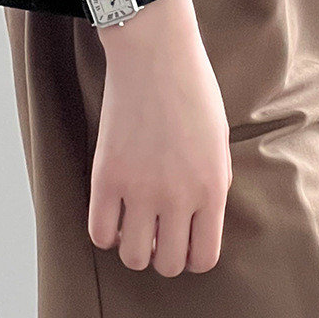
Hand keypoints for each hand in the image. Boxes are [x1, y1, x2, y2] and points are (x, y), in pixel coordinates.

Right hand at [87, 0, 232, 275]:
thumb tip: (199, 217)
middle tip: (157, 232)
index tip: (183, 239)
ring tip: (134, 225)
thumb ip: (212, 183)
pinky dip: (105, 232)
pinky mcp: (106, 176)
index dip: (191, 256)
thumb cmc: (192, 89)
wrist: (155, 53)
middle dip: (163, 254)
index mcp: (211, 189)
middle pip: (167, 264)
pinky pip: (99, 232)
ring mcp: (139, 189)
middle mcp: (177, 197)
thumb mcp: (219, 141)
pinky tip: (112, 213)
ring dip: (133, 248)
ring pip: (133, 258)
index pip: (203, 257)